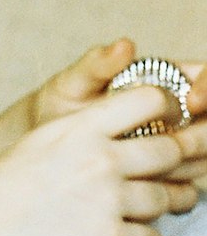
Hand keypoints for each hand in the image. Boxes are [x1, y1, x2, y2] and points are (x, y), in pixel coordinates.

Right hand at [0, 85, 200, 235]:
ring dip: (159, 207)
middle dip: (174, 164)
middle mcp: (98, 158)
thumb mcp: (41, 144)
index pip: (150, 99)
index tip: (168, 122)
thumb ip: (87, 133)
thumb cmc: (0, 192)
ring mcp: (106, 200)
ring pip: (166, 198)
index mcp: (78, 125)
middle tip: (166, 175)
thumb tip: (136, 135)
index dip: (168, 110)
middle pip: (169, 150)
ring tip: (135, 211)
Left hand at [36, 43, 206, 182]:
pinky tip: (156, 190)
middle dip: (204, 132)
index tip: (190, 102)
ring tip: (158, 169)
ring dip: (194, 161)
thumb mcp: (74, 82)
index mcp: (161, 79)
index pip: (204, 76)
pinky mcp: (166, 175)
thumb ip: (98, 64)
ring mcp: (174, 145)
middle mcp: (175, 112)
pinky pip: (187, 183)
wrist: (44, 146)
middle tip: (180, 143)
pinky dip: (180, 188)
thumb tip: (125, 45)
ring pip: (204, 154)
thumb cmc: (61, 105)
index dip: (206, 88)